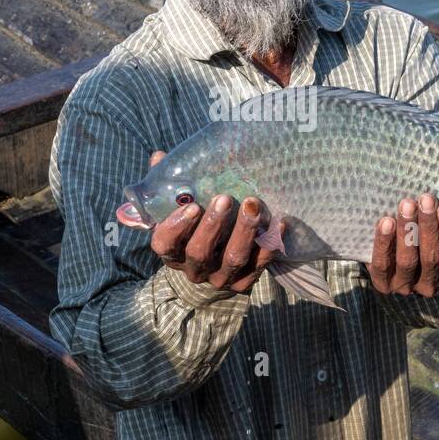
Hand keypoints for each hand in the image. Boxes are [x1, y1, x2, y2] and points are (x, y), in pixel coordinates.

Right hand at [146, 151, 282, 293]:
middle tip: (224, 198)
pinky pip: (259, 265)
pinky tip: (278, 223)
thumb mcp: (178, 210)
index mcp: (172, 252)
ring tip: (254, 205)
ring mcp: (220, 277)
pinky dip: (269, 244)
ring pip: (232, 259)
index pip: (165, 245)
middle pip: (199, 253)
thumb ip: (168, 187)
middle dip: (213, 225)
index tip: (192, 206)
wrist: (215, 266)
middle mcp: (194, 269)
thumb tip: (160, 157)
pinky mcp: (244, 282)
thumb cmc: (193, 228)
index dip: (176, 227)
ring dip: (244, 231)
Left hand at [366, 194, 438, 297]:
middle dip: (429, 226)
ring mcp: (408, 286)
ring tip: (406, 205)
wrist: (388, 248)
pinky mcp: (384, 284)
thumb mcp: (438, 229)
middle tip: (426, 200)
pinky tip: (386, 221)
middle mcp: (433, 285)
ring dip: (408, 231)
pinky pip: (383, 264)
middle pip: (434, 258)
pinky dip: (384, 242)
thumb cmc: (422, 232)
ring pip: (408, 261)